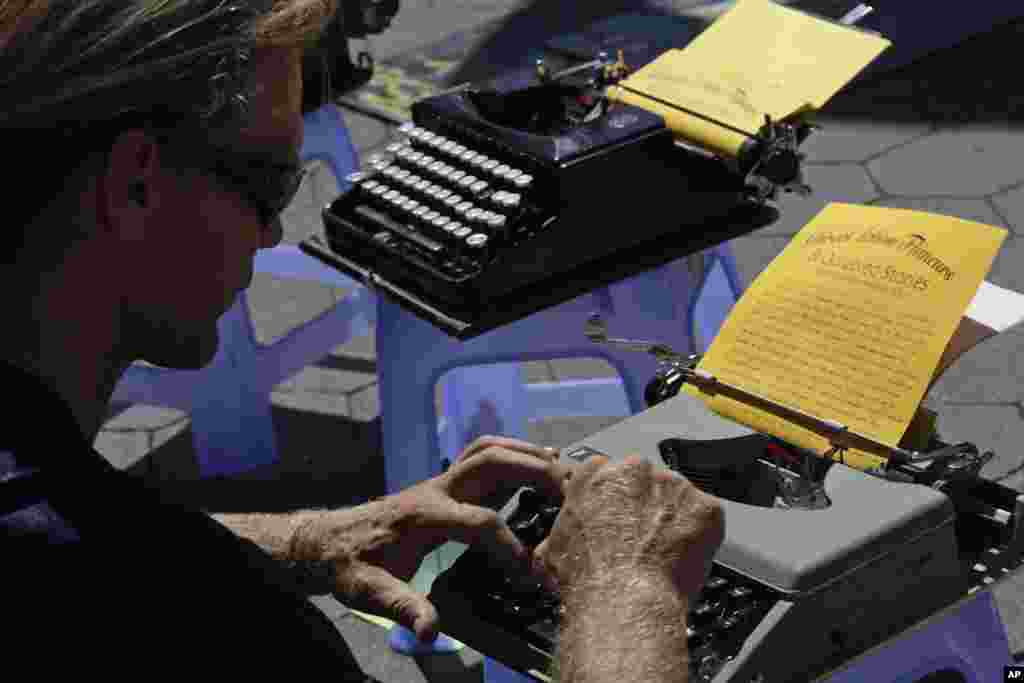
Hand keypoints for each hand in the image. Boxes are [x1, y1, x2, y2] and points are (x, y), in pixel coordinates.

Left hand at [290, 436, 569, 642]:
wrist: (328, 541)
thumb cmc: (350, 567)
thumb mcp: (368, 593)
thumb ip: (402, 607)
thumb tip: (431, 633)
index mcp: (423, 517)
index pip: (481, 523)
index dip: (512, 547)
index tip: (535, 574)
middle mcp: (435, 489)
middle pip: (490, 462)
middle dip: (532, 472)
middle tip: (568, 492)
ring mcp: (440, 482)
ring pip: (487, 450)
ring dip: (525, 453)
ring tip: (561, 470)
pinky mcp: (445, 484)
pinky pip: (482, 456)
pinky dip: (514, 453)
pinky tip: (538, 463)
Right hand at [533, 454, 724, 599]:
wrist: (622, 600)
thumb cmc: (587, 578)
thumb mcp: (550, 551)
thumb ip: (560, 531)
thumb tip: (556, 544)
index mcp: (594, 473)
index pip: (606, 475)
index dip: (613, 500)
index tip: (616, 519)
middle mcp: (634, 470)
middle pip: (644, 481)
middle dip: (644, 505)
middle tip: (640, 539)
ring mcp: (672, 485)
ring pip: (676, 497)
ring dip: (672, 518)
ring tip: (663, 552)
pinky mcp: (704, 507)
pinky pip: (706, 516)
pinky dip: (700, 534)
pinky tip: (685, 555)